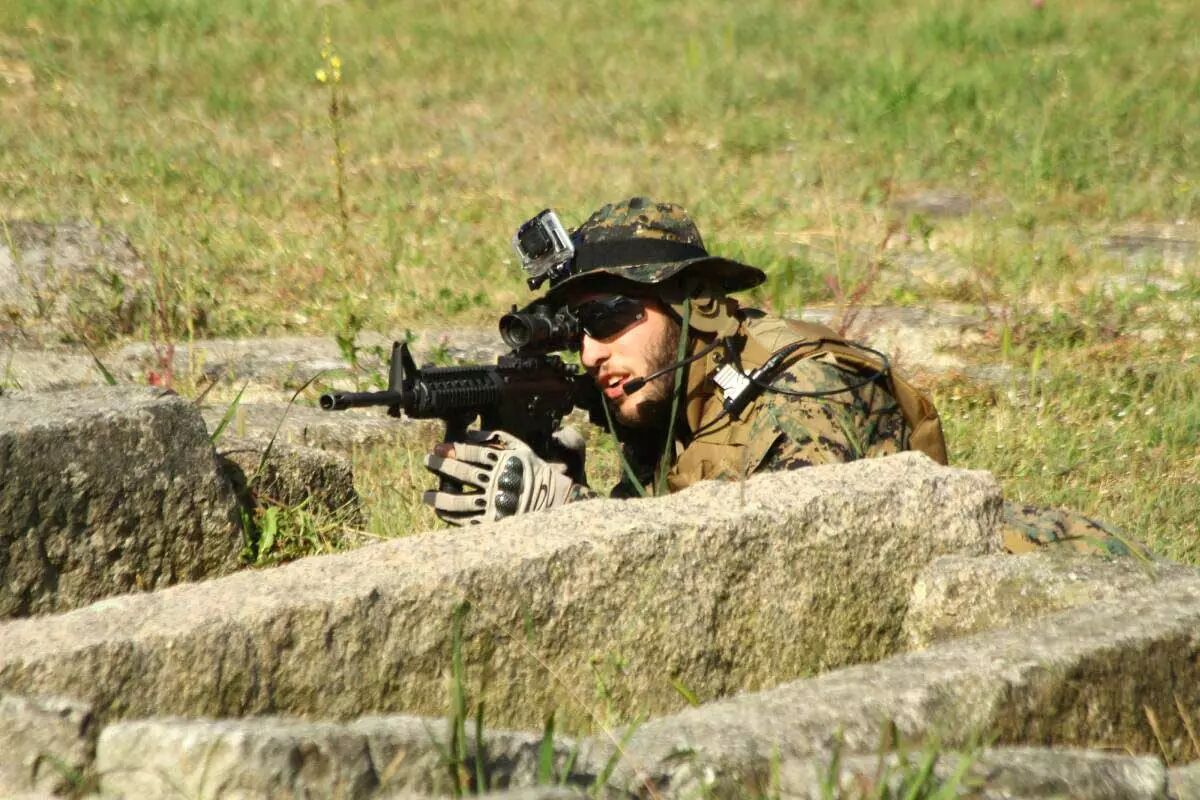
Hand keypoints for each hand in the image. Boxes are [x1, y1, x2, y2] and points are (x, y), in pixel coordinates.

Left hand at [422, 429, 580, 525]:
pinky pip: (468, 520)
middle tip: (427, 461)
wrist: (552, 498)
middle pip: (464, 474)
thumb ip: (497, 437)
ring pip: (462, 501)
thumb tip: (470, 433)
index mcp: (504, 463)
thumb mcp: (520, 447)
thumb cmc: (532, 470)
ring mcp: (495, 503)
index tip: (438, 448)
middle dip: (442, 467)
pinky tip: (440, 512)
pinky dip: (452, 516)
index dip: (453, 450)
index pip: (473, 454)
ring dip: (440, 498)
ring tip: (426, 496)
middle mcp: (498, 482)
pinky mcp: (494, 521)